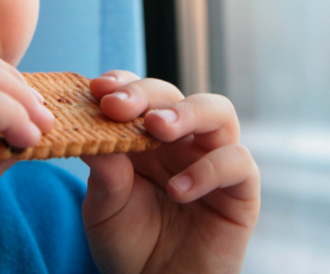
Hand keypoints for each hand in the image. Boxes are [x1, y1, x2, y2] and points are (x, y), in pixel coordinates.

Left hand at [81, 71, 259, 273]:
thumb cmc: (129, 247)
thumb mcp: (104, 209)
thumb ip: (103, 173)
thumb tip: (89, 129)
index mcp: (146, 137)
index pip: (139, 93)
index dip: (122, 83)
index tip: (98, 88)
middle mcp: (182, 141)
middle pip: (173, 94)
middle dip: (145, 94)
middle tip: (117, 106)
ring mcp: (213, 159)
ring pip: (218, 111)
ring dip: (187, 112)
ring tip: (157, 128)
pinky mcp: (241, 189)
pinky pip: (238, 161)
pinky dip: (209, 169)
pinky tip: (178, 191)